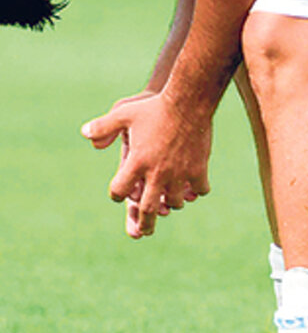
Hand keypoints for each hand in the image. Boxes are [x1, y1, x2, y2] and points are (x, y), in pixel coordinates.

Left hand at [81, 92, 211, 238]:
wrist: (189, 102)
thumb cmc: (155, 107)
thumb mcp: (124, 112)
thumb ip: (103, 126)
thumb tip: (84, 134)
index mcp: (137, 163)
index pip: (120, 191)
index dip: (117, 193)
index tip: (119, 193)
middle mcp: (157, 173)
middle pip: (148, 209)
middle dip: (144, 223)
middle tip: (143, 231)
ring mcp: (179, 173)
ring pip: (175, 201)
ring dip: (171, 203)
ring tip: (169, 204)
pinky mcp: (199, 168)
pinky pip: (199, 189)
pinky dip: (196, 191)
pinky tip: (194, 189)